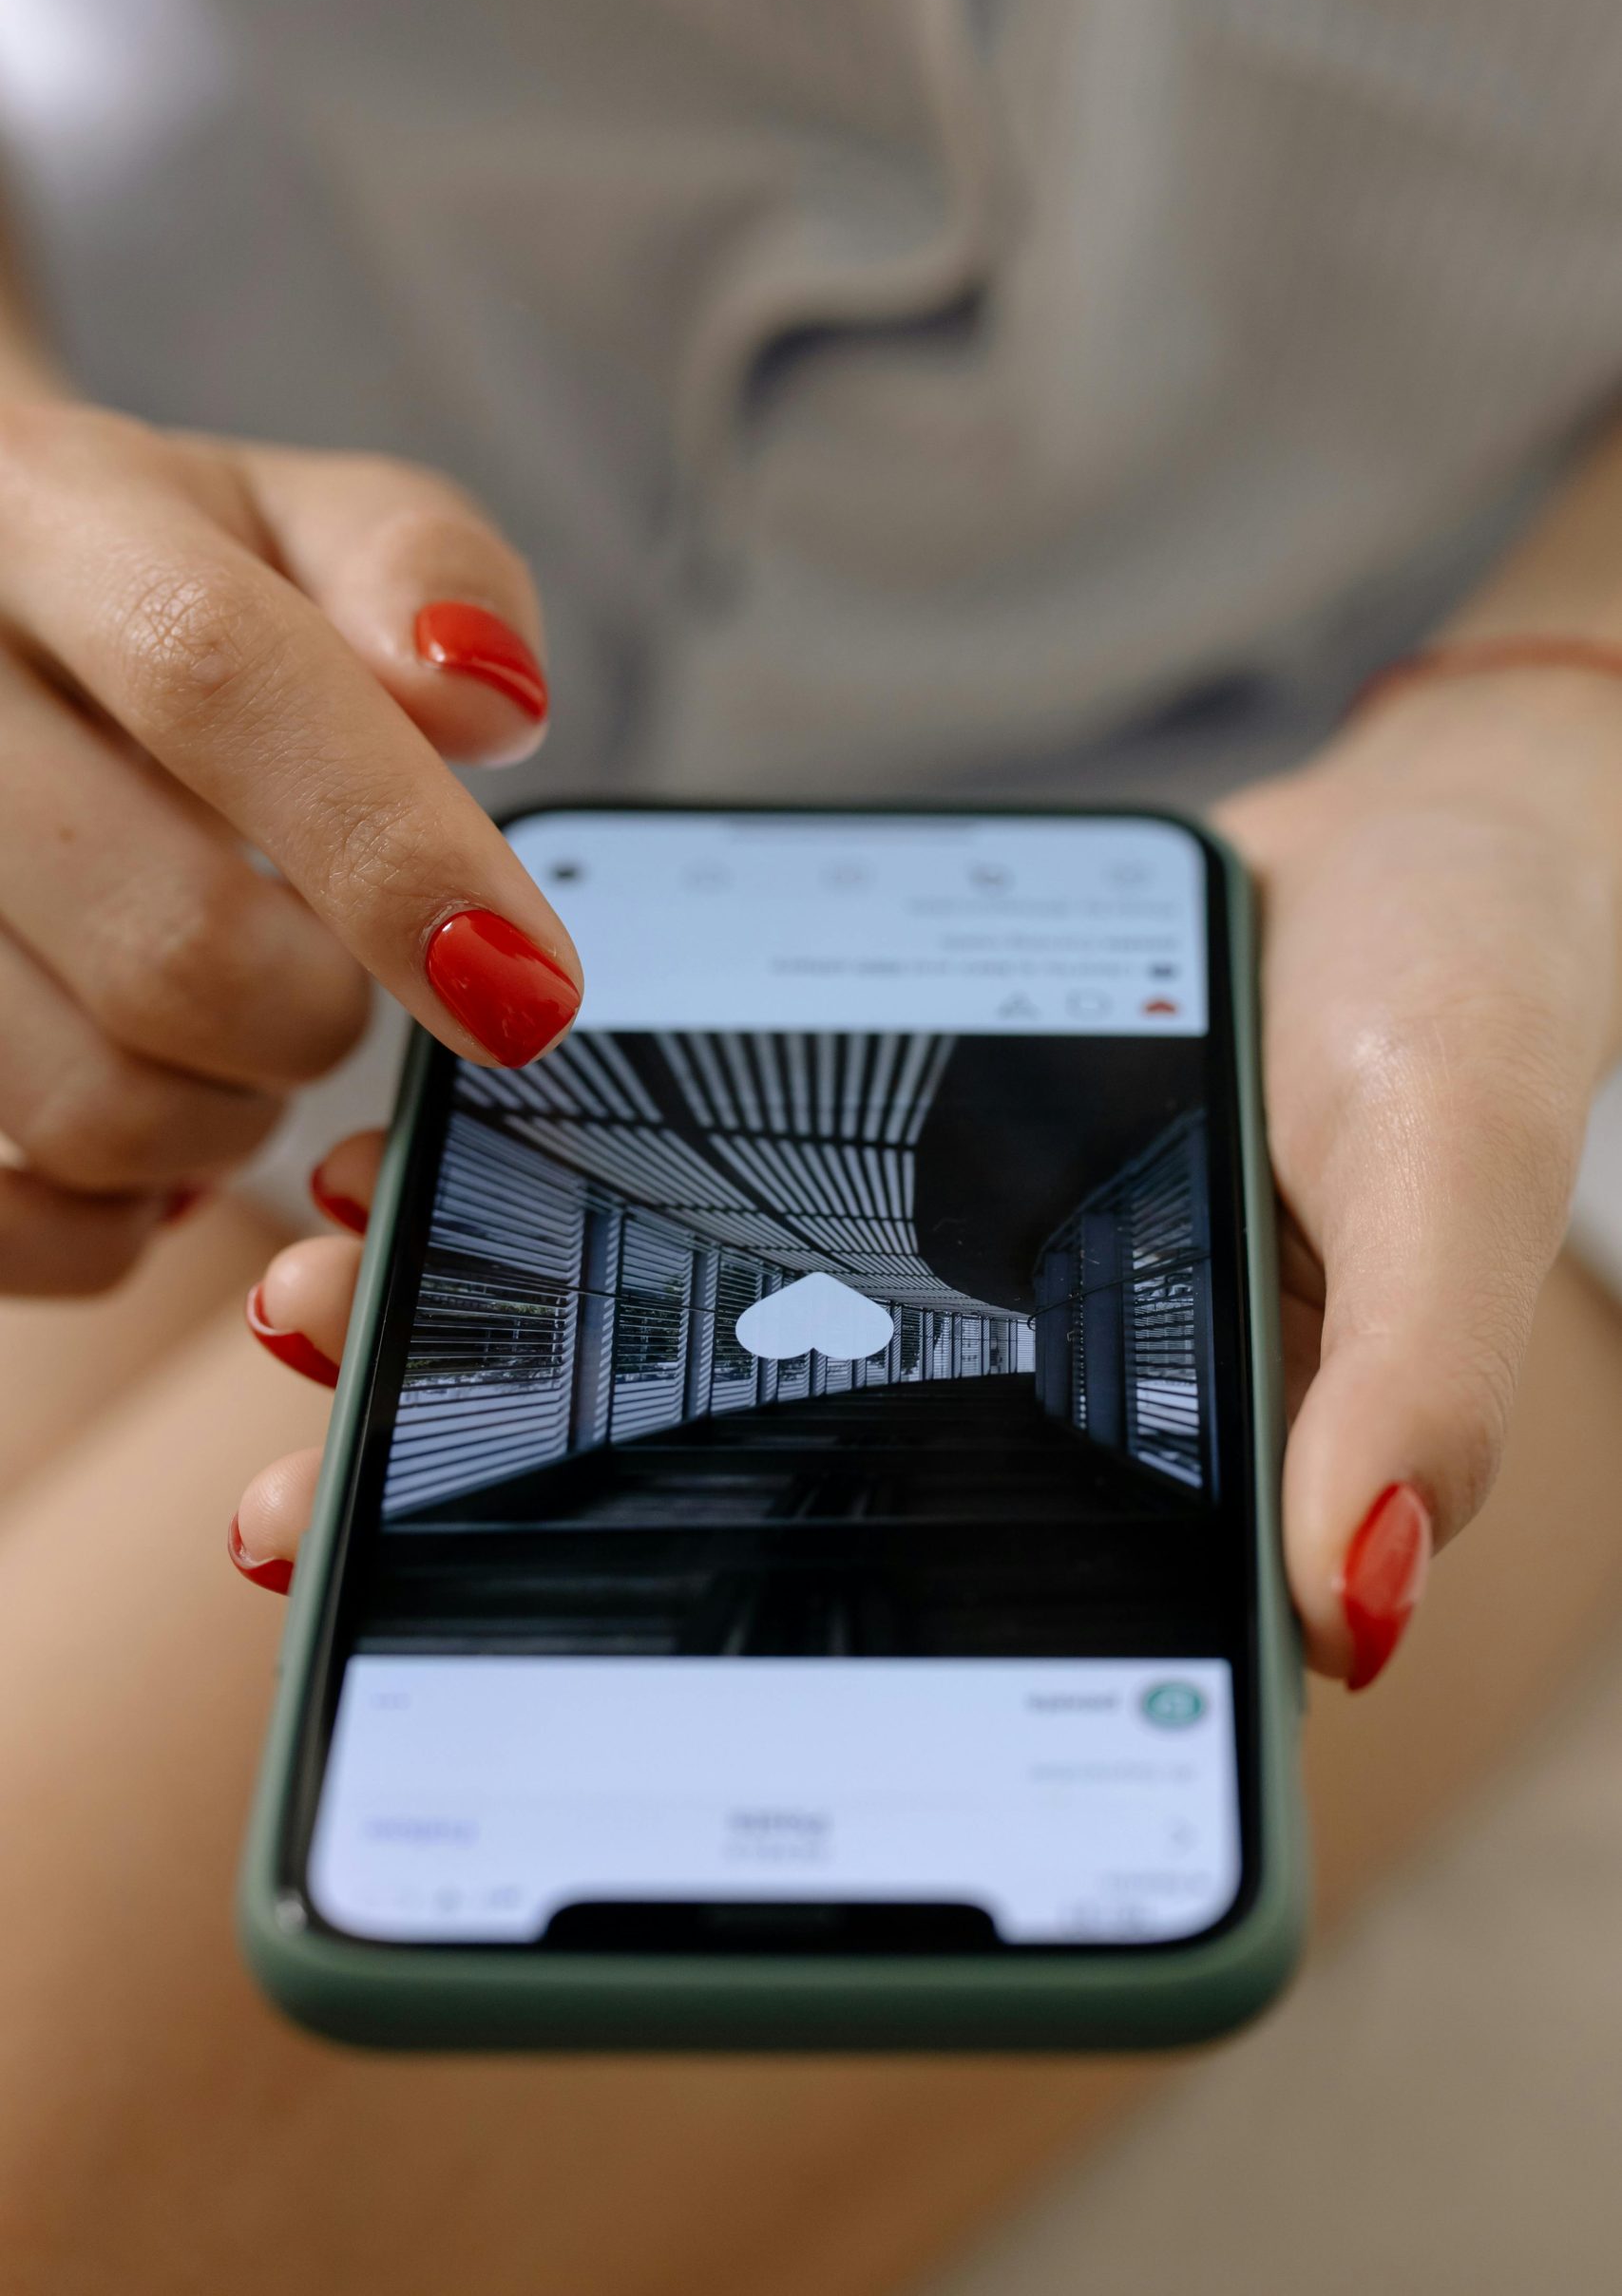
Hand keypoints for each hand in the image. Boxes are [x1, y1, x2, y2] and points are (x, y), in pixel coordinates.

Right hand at [0, 398, 579, 1293]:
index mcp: (46, 515)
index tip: (530, 992)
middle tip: (341, 978)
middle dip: (322, 1012)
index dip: (392, 849)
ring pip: (90, 1100)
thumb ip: (421, 570)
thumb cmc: (170, 582)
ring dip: (230, 1114)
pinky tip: (151, 1126)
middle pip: (169, 939)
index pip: (213, 674)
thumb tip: (486, 705)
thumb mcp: (297, 519)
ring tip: (239, 1028)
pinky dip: (115, 1219)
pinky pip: (3, 1216)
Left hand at [230, 674, 1621, 1693]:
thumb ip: (1417, 1380)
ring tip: (320, 1307)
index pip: (911, 1623)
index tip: (482, 1648)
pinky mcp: (882, 1143)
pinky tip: (435, 1148)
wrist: (1413, 841)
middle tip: (301, 1502)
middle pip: (743, 1483)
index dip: (700, 1664)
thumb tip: (1354, 1608)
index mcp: (1133, 1465)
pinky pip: (708, 1169)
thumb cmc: (1459, 1009)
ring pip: (689, 1325)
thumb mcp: (1448, 1174)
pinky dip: (570, 1165)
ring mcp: (931, 1265)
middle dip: (515, 1493)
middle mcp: (1006, 1389)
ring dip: (499, 1321)